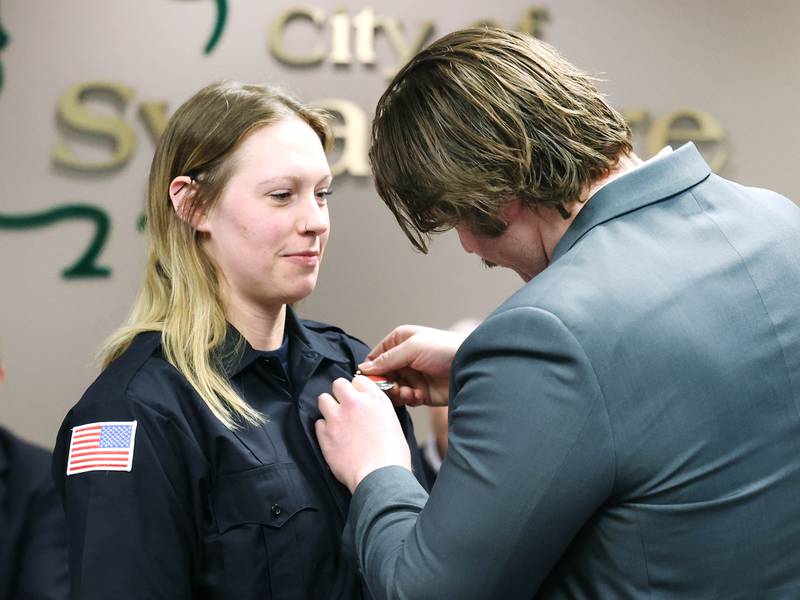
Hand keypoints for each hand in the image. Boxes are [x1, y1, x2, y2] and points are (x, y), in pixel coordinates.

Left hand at [316, 376, 411, 492]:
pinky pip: (318, 423)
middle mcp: (354, 403)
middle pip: (338, 384)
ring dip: (329, 408)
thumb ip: (378, 410)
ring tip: (336, 420)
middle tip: (345, 406)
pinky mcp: (325, 434)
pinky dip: (324, 429)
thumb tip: (370, 411)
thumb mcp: (393, 422)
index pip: (358, 379)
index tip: (357, 396)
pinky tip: (334, 438)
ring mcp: (337, 417)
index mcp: (375, 399)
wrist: (380, 475)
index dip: (357, 389)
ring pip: (323, 399)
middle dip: (340, 393)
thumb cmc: (392, 456)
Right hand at [358, 325, 465, 406]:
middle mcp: (404, 359)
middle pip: (381, 376)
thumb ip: (387, 358)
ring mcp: (412, 376)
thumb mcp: (413, 347)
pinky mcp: (420, 392)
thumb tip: (364, 368)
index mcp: (400, 341)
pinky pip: (405, 399)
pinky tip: (417, 395)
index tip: (369, 379)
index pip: (375, 356)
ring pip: (392, 389)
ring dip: (397, 393)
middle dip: (384, 384)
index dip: (371, 369)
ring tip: (407, 391)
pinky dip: (408, 399)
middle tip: (392, 387)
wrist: (470, 367)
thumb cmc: (445, 349)